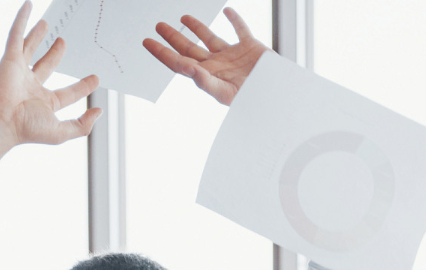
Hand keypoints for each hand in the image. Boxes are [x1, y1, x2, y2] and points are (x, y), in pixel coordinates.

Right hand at [0, 2, 101, 147]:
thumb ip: (82, 125)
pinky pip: (16, 35)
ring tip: (46, 24)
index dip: (83, 86)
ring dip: (37, 36)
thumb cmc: (27, 129)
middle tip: (63, 42)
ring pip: (30, 49)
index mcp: (44, 103)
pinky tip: (28, 6)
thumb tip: (98, 113)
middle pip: (47, 66)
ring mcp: (20, 72)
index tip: (95, 79)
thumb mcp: (61, 132)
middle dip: (55, 54)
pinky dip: (21, 20)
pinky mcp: (9, 59)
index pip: (68, 93)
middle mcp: (32, 87)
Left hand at [143, 8, 267, 105]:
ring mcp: (233, 56)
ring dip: (197, 27)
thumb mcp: (224, 93)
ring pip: (211, 38)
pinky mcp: (251, 48)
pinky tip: (227, 11)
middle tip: (159, 26)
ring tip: (183, 17)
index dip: (161, 52)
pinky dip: (234, 20)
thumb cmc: (252, 102)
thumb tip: (185, 67)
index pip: (178, 62)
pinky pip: (240, 30)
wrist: (278, 99)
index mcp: (208, 75)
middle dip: (174, 37)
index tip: (147, 42)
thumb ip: (203, 80)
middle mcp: (217, 65)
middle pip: (189, 48)